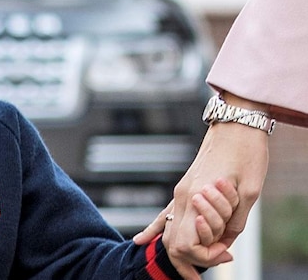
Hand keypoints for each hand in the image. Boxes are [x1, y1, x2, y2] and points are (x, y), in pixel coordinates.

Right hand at [134, 120, 268, 278]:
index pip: (186, 243)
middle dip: (189, 261)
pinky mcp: (184, 187)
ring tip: (188, 270)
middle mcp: (182, 196)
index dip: (205, 256)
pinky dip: (153, 230)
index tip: (225, 254)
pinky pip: (163, 213)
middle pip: (173, 241)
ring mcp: (180, 191)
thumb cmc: (246, 153)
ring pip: (167, 230)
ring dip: (179, 251)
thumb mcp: (249, 192)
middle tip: (205, 271)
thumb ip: (234, 221)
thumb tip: (224, 242)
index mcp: (196, 197)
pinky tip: (140, 241)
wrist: (236, 123)